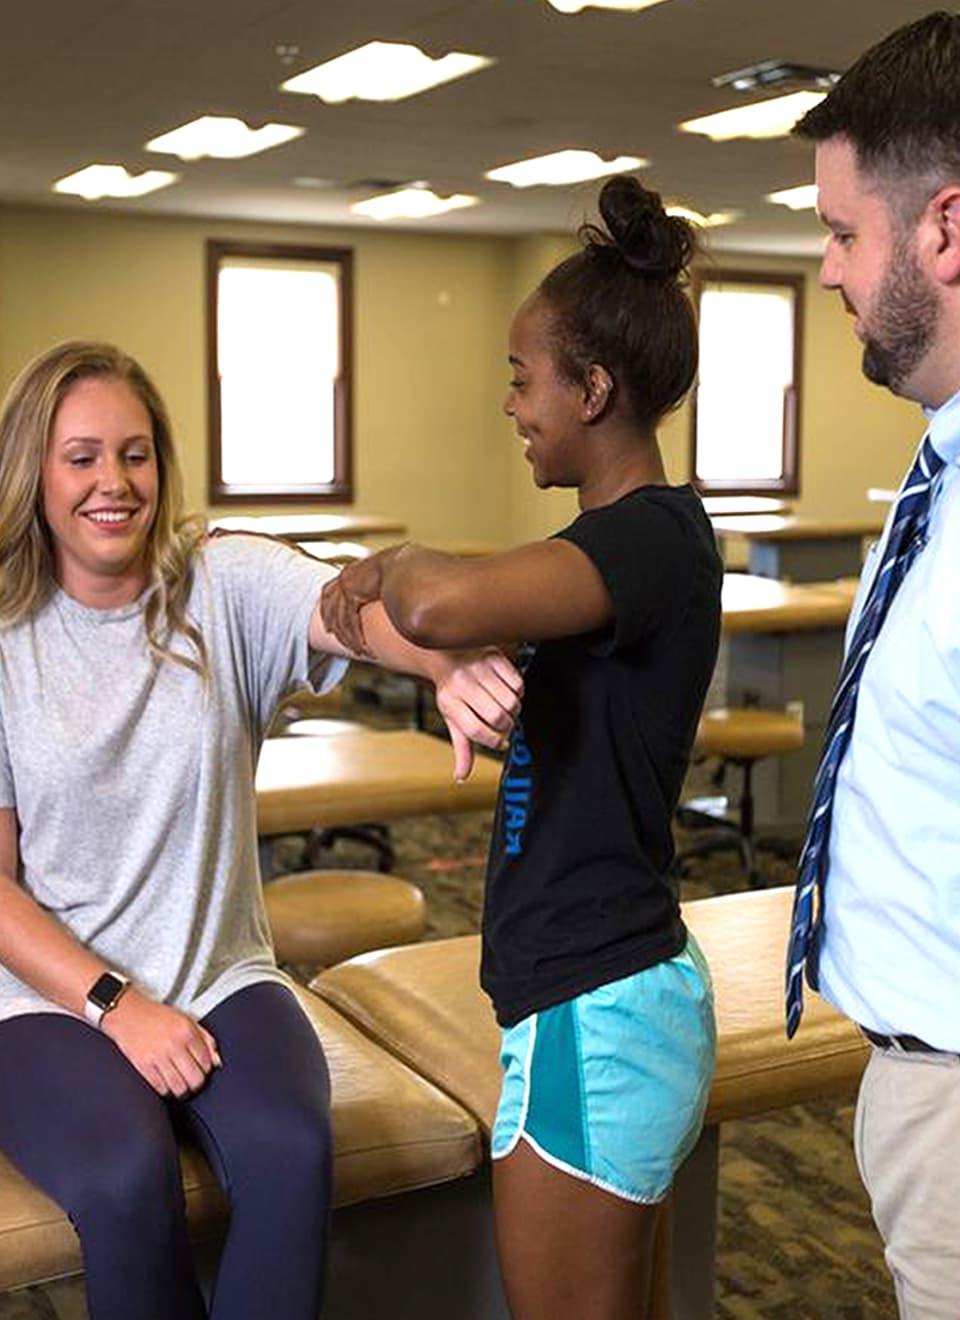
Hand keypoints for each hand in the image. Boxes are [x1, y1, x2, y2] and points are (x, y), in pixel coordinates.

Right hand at [101, 989, 221, 1097]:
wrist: (126, 1013)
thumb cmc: (157, 1016)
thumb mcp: (186, 1020)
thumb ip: (205, 1039)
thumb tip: (217, 1062)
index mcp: (187, 1031)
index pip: (207, 1062)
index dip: (206, 1069)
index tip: (200, 1069)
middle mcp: (174, 1044)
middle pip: (195, 1079)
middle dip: (196, 1084)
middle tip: (191, 1081)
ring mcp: (158, 1056)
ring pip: (179, 1088)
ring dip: (181, 1090)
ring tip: (179, 1085)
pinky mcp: (143, 1066)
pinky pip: (161, 1088)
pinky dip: (165, 1090)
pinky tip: (165, 1083)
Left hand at [320, 551, 393, 655]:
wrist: (401, 563)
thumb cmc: (397, 570)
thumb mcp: (380, 578)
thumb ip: (375, 588)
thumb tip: (380, 598)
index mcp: (348, 573)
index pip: (328, 591)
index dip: (326, 609)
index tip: (327, 623)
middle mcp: (344, 578)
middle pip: (329, 606)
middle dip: (331, 623)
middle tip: (333, 636)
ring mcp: (346, 585)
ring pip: (340, 619)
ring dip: (348, 637)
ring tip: (357, 649)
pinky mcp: (353, 593)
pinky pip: (350, 620)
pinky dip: (355, 635)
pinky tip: (362, 644)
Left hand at [433, 650, 523, 780]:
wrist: (448, 655)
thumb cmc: (452, 691)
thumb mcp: (452, 719)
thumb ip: (462, 748)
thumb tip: (461, 777)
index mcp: (450, 703)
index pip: (475, 730)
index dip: (492, 741)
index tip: (500, 743)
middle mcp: (463, 684)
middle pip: (496, 716)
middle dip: (506, 726)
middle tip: (503, 725)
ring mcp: (479, 669)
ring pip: (511, 701)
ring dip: (514, 710)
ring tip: (505, 708)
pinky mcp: (494, 658)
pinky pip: (517, 682)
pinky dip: (518, 692)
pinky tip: (508, 692)